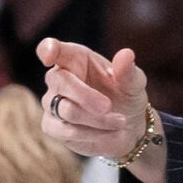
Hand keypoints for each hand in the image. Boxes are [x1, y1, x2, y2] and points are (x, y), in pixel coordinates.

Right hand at [38, 37, 150, 159]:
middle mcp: (59, 78)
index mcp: (77, 59)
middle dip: (86, 96)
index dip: (48, 49)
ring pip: (67, 110)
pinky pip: (67, 131)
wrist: (128, 127)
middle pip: (60, 82)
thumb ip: (128, 70)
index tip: (49, 56)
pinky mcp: (52, 126)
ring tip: (121, 122)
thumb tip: (126, 54)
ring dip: (98, 119)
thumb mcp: (134, 83)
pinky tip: (112, 132)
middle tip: (108, 106)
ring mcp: (52, 103)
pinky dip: (94, 133)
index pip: (54, 49)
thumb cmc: (126, 96)